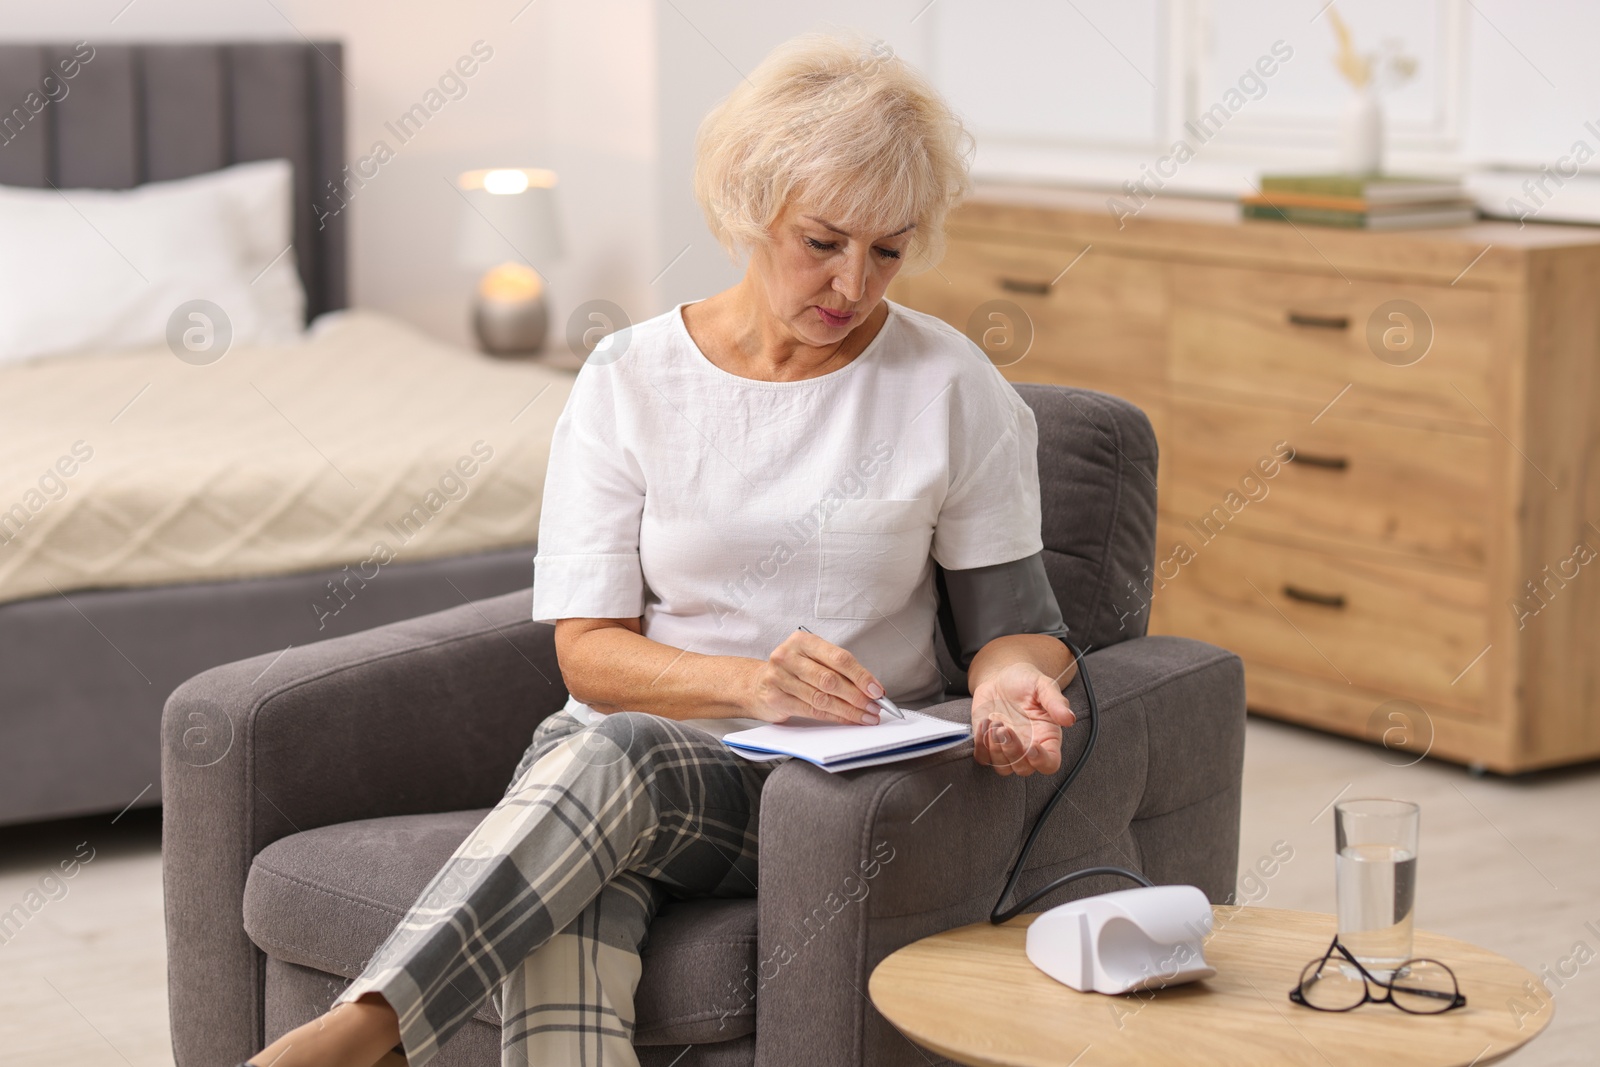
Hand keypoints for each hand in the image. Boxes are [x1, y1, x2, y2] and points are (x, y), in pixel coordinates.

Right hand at [743, 630, 884, 724]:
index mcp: (803, 641)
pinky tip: (847, 719)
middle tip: (874, 706)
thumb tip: (870, 687)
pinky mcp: (776, 698)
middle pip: (830, 679)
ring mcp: (779, 677)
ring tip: (865, 716)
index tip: (876, 689)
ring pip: (822, 698)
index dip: (861, 675)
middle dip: (857, 696)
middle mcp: (789, 656)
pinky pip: (812, 710)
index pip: (839, 658)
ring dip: (848, 710)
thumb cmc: (792, 671)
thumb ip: (837, 669)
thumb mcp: (812, 660)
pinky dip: (834, 717)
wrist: (756, 684)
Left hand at [970, 661, 1074, 775]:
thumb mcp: (1042, 685)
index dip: (1042, 762)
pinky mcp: (987, 745)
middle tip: (1005, 728)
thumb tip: (1069, 719)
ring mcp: (1006, 749)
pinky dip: (981, 745)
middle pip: (1023, 769)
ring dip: (995, 749)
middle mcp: (1027, 748)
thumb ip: (1056, 702)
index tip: (1032, 748)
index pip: (1050, 764)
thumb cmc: (1026, 682)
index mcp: (1046, 737)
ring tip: (994, 722)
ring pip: (1002, 768)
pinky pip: (982, 758)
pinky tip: (984, 722)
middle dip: (1012, 752)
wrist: (1000, 678)